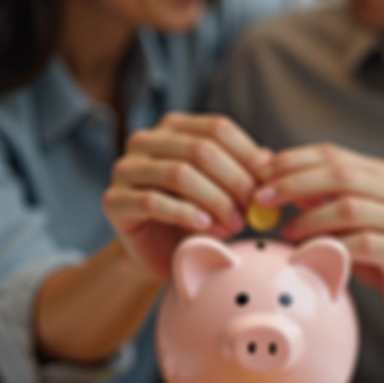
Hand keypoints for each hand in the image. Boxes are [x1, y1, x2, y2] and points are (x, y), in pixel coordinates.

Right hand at [102, 113, 269, 278]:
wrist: (157, 254)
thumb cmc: (194, 217)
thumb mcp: (223, 190)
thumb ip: (242, 172)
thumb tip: (269, 160)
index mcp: (173, 128)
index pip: (217, 128)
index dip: (247, 153)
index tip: (268, 180)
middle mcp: (145, 141)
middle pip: (200, 149)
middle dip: (234, 180)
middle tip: (254, 208)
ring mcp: (125, 169)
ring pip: (180, 174)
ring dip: (215, 201)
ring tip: (234, 224)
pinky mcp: (114, 200)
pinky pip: (153, 202)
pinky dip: (185, 214)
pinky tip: (205, 227)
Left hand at [256, 143, 383, 319]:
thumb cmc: (381, 250)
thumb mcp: (349, 219)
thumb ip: (319, 198)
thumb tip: (274, 176)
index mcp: (380, 176)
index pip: (333, 154)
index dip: (295, 159)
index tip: (263, 172)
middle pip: (340, 175)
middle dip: (295, 183)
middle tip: (265, 198)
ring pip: (350, 208)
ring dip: (310, 218)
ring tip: (287, 231)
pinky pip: (364, 245)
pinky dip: (333, 247)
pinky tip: (312, 253)